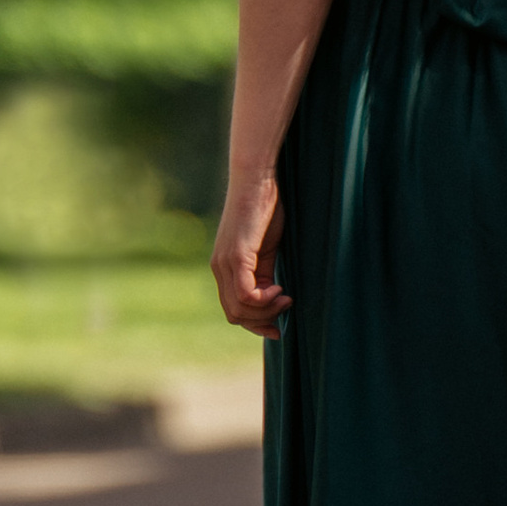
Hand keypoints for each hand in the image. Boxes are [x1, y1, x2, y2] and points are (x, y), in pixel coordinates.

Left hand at [213, 171, 290, 336]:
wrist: (257, 180)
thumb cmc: (266, 208)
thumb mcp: (267, 249)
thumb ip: (265, 272)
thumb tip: (276, 298)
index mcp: (225, 268)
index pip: (233, 311)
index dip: (256, 323)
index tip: (278, 325)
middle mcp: (219, 269)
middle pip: (234, 315)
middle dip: (263, 321)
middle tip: (286, 306)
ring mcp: (225, 264)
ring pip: (239, 309)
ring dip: (267, 311)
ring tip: (286, 296)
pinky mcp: (236, 256)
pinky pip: (245, 295)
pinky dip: (265, 299)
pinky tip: (279, 288)